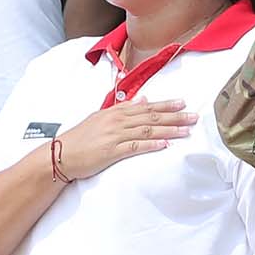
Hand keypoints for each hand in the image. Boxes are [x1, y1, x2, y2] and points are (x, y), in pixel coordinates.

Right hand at [55, 95, 194, 178]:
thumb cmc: (81, 138)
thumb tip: (142, 100)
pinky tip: (164, 145)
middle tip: (193, 116)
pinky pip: (134, 147)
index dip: (165, 105)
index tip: (182, 103)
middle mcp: (117, 121)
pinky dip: (150, 145)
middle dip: (174, 117)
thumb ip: (123, 108)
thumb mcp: (101, 118)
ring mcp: (114, 136)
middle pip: (151, 117)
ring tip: (186, 131)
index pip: (146, 107)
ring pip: (147, 130)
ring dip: (168, 130)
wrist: (61, 154)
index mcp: (116, 112)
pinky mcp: (111, 151)